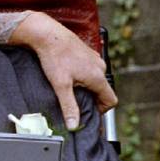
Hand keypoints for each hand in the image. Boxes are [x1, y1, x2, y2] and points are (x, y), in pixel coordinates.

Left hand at [8, 12, 117, 128]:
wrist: (48, 35)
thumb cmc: (55, 58)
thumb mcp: (61, 86)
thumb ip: (69, 106)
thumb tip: (74, 125)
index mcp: (98, 77)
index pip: (111, 100)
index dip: (101, 110)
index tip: (87, 112)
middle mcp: (100, 67)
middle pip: (103, 91)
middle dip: (91, 99)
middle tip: (73, 102)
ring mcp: (94, 59)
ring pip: (95, 80)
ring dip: (86, 88)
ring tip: (68, 88)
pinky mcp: (87, 54)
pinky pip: (90, 70)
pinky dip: (82, 77)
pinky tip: (67, 76)